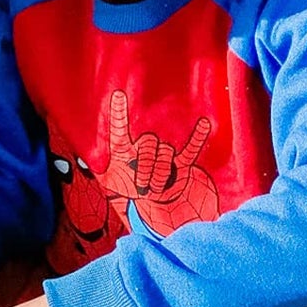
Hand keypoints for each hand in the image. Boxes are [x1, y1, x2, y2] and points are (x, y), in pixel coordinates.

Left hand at [98, 90, 218, 232]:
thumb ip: (109, 180)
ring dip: (161, 174)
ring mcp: (163, 156)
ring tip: (157, 191)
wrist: (155, 211)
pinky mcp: (181, 165)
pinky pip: (190, 150)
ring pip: (165, 153)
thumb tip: (102, 178)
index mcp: (124, 152)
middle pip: (148, 143)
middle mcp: (144, 149)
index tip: (118, 95)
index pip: (120, 129)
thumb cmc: (132, 198)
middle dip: (145, 166)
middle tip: (143, 187)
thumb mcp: (115, 189)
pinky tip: (204, 125)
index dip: (119, 113)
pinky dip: (197, 138)